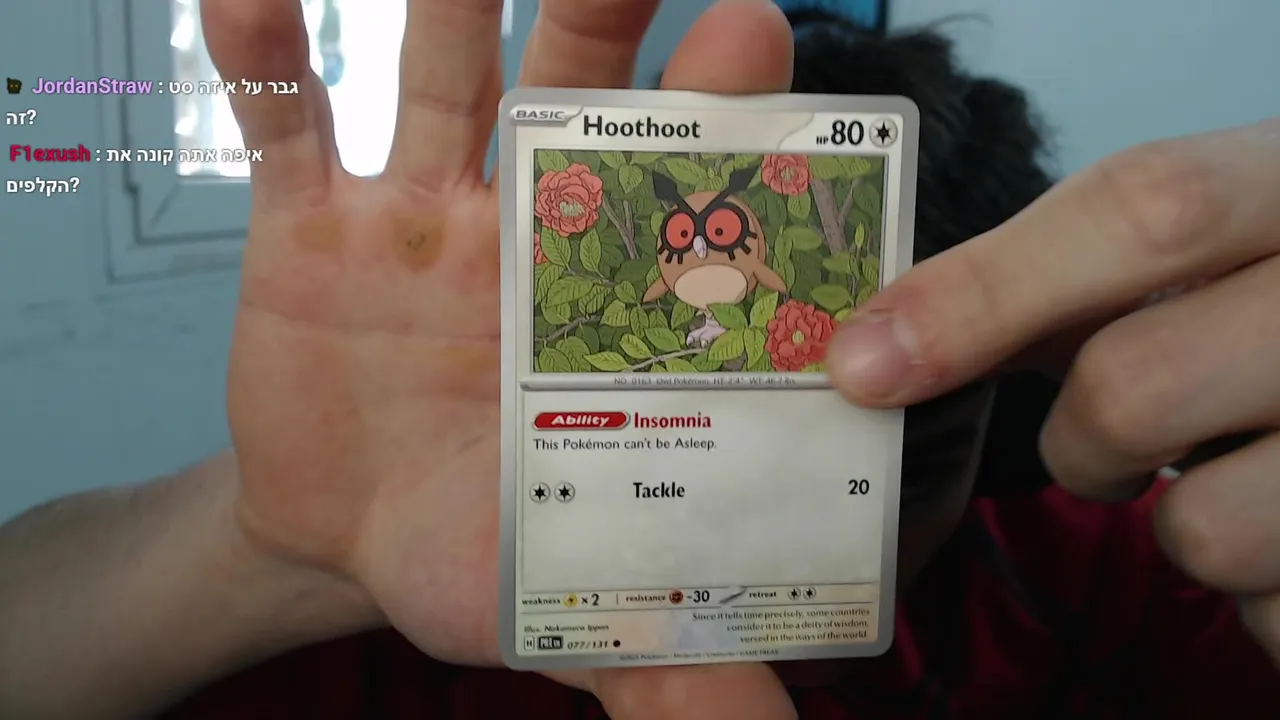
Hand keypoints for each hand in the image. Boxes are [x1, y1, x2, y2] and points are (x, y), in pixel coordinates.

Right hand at [208, 0, 798, 715]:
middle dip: (602, 17)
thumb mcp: (567, 605)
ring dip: (448, 3)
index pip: (680, 197)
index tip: (759, 33)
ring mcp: (415, 213)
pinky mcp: (307, 223)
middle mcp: (523, 233)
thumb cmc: (478, 551)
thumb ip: (667, 662)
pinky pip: (285, 121)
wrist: (345, 533)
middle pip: (571, 96)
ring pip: (439, 76)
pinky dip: (266, 57)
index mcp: (602, 308)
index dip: (721, 120)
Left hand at [824, 119, 1279, 663]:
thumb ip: (1057, 279)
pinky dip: (1252, 586)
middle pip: (1136, 384)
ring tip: (1233, 469)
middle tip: (1107, 434)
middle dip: (1078, 437)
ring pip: (1198, 527)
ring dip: (1172, 519)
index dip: (983, 291)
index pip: (1145, 208)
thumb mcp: (1195, 258)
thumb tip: (879, 345)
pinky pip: (1266, 610)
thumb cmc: (1270, 307)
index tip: (864, 364)